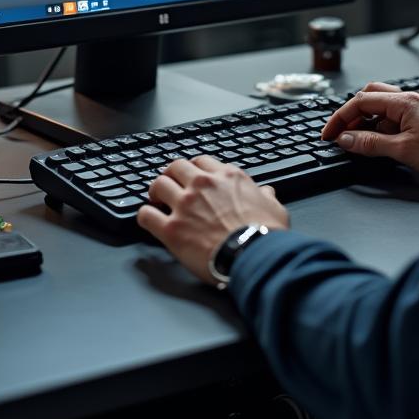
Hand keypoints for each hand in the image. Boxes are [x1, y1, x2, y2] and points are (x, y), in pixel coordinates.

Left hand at [137, 155, 288, 284]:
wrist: (254, 255)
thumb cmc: (266, 234)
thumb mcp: (274, 208)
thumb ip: (266, 196)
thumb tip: (266, 193)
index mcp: (227, 177)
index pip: (202, 162)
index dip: (194, 169)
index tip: (192, 177)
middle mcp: (203, 185)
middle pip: (176, 167)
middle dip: (171, 175)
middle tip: (170, 184)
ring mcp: (184, 205)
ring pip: (158, 184)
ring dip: (155, 191)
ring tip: (156, 200)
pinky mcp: (172, 229)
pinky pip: (146, 215)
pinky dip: (144, 216)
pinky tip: (148, 220)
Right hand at [321, 82, 418, 178]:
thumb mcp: (402, 150)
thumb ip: (371, 143)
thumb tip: (347, 139)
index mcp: (403, 102)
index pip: (360, 102)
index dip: (340, 118)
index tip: (329, 133)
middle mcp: (410, 99)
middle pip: (369, 97)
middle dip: (351, 114)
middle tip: (341, 133)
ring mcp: (417, 107)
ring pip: (382, 106)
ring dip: (367, 120)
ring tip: (359, 140)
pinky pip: (395, 115)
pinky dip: (381, 125)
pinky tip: (381, 141)